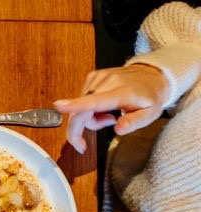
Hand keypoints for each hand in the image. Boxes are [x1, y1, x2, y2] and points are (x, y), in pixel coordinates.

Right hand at [53, 63, 169, 153]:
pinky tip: (103, 107)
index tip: (59, 106)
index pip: (95, 101)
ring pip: (80, 109)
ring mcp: (98, 78)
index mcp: (121, 93)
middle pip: (80, 111)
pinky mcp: (92, 77)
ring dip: (90, 119)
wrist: (152, 75)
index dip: (75, 106)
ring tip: (109, 116)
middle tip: (95, 135)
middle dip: (81, 129)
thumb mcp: (150, 114)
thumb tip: (118, 129)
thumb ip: (134, 122)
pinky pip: (81, 100)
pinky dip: (88, 109)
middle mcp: (107, 83)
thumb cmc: (150, 97)